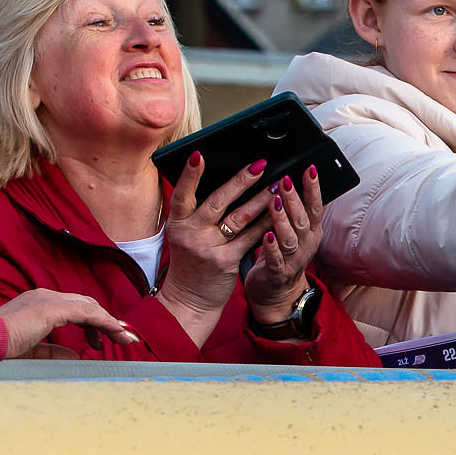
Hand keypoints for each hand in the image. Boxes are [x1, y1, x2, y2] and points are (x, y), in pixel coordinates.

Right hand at [0, 289, 138, 356]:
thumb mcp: (31, 351)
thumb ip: (52, 351)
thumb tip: (74, 356)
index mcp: (39, 304)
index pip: (74, 308)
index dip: (94, 323)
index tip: (103, 340)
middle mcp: (45, 296)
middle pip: (86, 305)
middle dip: (107, 322)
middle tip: (122, 339)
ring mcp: (48, 300)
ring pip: (90, 307)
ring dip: (110, 323)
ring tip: (125, 339)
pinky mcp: (51, 309)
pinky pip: (87, 314)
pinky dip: (104, 323)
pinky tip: (116, 333)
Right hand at [157, 152, 272, 341]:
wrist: (188, 299)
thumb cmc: (189, 262)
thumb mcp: (183, 235)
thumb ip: (196, 213)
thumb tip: (218, 182)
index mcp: (178, 223)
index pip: (181, 194)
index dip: (189, 175)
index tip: (199, 154)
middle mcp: (191, 234)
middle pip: (217, 201)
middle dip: (240, 181)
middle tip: (260, 164)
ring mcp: (209, 248)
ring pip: (239, 218)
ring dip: (261, 199)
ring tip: (277, 184)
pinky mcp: (226, 261)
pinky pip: (250, 237)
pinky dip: (265, 223)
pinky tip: (277, 212)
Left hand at [243, 168, 327, 323]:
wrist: (275, 293)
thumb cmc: (280, 254)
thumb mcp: (292, 230)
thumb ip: (292, 209)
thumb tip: (286, 178)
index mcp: (311, 231)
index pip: (315, 206)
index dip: (313, 188)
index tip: (310, 169)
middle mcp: (306, 244)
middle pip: (302, 219)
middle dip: (294, 199)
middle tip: (285, 180)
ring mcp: (293, 260)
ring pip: (290, 238)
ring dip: (282, 219)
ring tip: (274, 203)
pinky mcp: (277, 273)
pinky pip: (276, 259)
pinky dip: (272, 247)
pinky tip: (267, 235)